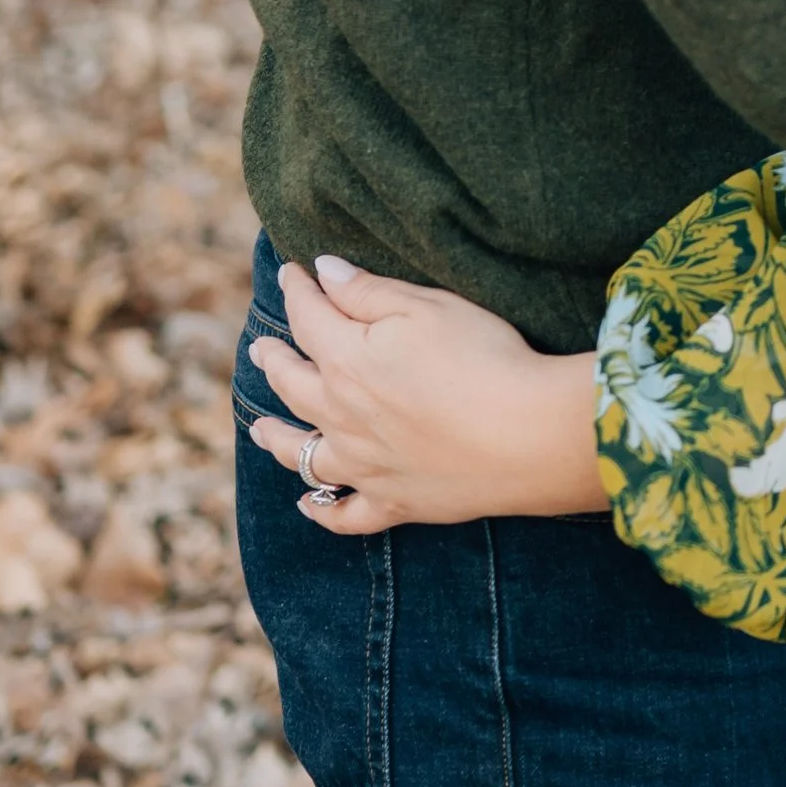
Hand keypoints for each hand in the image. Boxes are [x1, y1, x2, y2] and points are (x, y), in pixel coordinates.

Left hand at [246, 256, 608, 534]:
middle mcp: (341, 416)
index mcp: (347, 360)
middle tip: (261, 349)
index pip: (308, 318)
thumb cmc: (483, 358)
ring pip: (301, 454)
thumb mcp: (428, 307)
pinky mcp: (393, 502)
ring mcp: (363, 465)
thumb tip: (323, 272)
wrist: (526, 435)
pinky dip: (321, 511)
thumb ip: (368, 291)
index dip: (297, 291)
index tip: (290, 274)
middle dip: (273, 361)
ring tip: (259, 426)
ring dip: (275, 437)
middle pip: (291, 385)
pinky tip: (308, 505)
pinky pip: (344, 514)